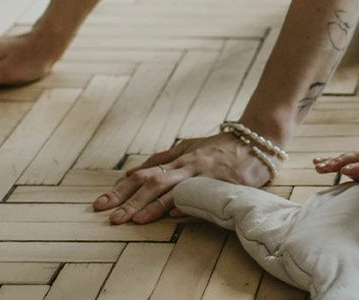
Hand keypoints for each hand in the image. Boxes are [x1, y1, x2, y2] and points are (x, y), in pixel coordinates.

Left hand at [94, 131, 271, 223]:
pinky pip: (203, 193)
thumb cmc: (221, 147)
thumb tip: (131, 173)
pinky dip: (187, 202)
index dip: (121, 190)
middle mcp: (186, 165)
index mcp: (177, 159)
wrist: (258, 139)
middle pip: (152, 183)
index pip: (142, 175)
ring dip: (152, 205)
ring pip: (173, 189)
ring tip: (134, 220)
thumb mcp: (188, 148)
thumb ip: (161, 160)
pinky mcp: (224, 182)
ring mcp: (204, 173)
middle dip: (129, 201)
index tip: (100, 205)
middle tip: (110, 217)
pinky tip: (173, 212)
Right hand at [312, 152, 358, 213]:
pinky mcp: (355, 168)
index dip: (357, 168)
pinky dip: (329, 161)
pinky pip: (341, 163)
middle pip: (353, 160)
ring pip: (345, 160)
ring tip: (317, 166)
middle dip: (340, 162)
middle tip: (326, 167)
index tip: (346, 169)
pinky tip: (316, 162)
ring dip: (331, 162)